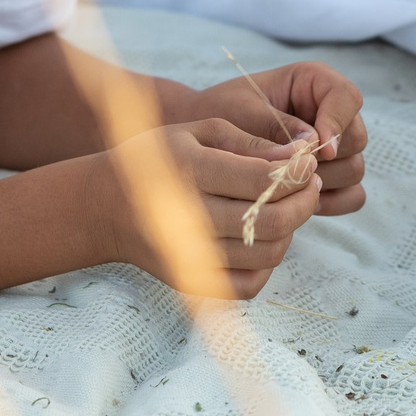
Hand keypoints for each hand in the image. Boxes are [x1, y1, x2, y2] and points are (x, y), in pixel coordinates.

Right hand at [103, 118, 324, 297]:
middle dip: (304, 200)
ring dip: (291, 229)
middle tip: (310, 183)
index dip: (297, 171)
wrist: (106, 207)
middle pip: (272, 220)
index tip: (307, 161)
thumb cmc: (157, 157)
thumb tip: (297, 155)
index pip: (262, 180)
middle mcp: (190, 217)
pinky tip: (265, 236)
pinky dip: (268, 261)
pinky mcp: (193, 283)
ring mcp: (190, 257)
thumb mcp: (197, 131)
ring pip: (269, 253)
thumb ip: (248, 142)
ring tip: (289, 205)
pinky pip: (251, 283)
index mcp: (190, 171)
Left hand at [182, 61, 369, 215]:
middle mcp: (328, 112)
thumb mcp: (242, 112)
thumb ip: (277, 125)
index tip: (319, 148)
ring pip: (354, 168)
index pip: (346, 97)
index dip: (338, 122)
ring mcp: (332, 147)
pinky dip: (333, 202)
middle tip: (291, 170)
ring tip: (287, 187)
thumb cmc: (219, 114)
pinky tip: (301, 204)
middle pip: (356, 137)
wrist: (202, 142)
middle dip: (328, 158)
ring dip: (326, 181)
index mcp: (312, 83)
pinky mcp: (330, 176)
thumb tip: (315, 144)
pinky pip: (352, 194)